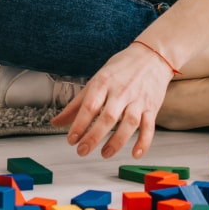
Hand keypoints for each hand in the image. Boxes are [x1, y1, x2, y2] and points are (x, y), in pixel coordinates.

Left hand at [50, 43, 174, 158]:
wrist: (152, 56)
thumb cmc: (121, 68)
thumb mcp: (96, 80)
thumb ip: (76, 104)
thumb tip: (56, 122)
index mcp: (104, 82)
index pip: (90, 106)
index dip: (79, 125)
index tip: (71, 140)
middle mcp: (121, 91)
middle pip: (108, 117)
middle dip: (94, 137)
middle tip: (82, 151)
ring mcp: (138, 100)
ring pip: (129, 124)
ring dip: (117, 142)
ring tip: (104, 154)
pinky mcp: (152, 107)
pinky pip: (149, 127)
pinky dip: (144, 142)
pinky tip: (135, 153)